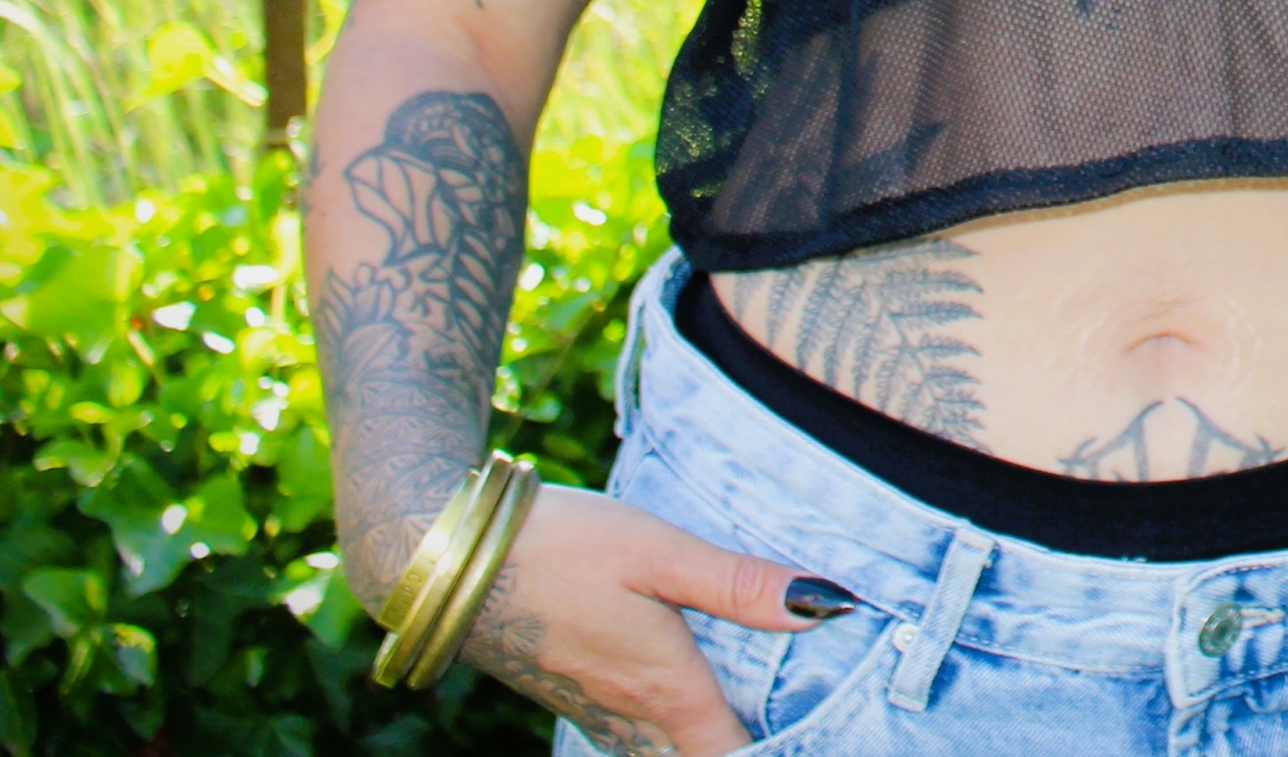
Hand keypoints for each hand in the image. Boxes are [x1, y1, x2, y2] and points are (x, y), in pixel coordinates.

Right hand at [453, 483, 856, 756]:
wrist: (459, 567)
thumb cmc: (565, 550)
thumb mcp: (662, 552)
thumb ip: (740, 584)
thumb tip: (828, 605)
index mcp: (668, 691)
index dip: (783, 751)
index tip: (827, 731)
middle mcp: (636, 720)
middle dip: (743, 748)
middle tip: (802, 722)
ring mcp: (600, 716)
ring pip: (668, 754)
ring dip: (709, 741)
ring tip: (755, 716)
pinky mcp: (576, 699)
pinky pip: (638, 742)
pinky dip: (674, 734)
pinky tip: (688, 701)